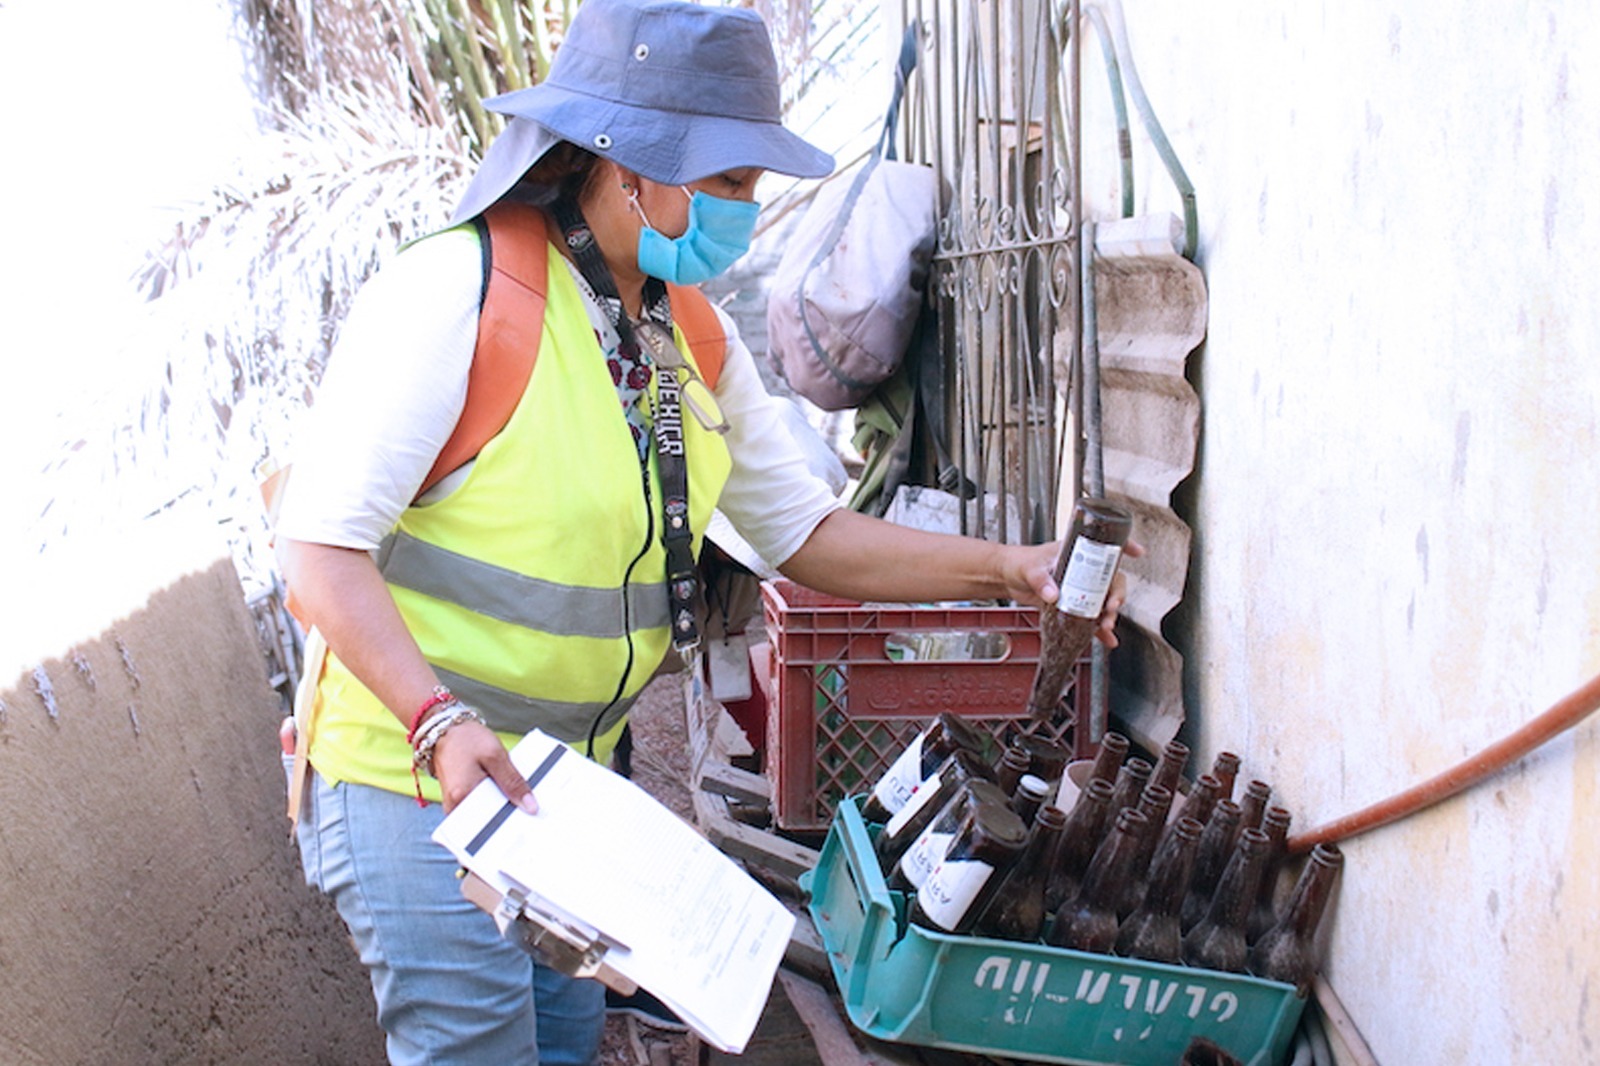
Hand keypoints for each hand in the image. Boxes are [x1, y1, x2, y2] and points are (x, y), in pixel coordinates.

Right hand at [430, 718, 539, 814]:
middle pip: (490, 820)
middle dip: (509, 812)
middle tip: (526, 801)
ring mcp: (455, 805)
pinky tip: (502, 788)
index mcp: (463, 796)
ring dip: (502, 804)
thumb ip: (513, 782)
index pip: (494, 822)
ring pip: (486, 814)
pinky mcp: (458, 801)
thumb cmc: (466, 739)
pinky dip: (493, 799)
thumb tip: (530, 807)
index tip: (532, 814)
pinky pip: (480, 806)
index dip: (514, 819)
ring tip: (513, 791)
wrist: (446, 731)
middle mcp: (455, 806)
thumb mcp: (496, 755)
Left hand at [1011, 538, 1145, 647]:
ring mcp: (1079, 587)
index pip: (1105, 546)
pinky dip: (1098, 630)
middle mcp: (1083, 570)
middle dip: (1117, 594)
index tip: (1138, 552)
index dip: (1124, 546)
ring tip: (1106, 626)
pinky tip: (1106, 639)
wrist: (1007, 578)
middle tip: (1112, 606)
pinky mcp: (1073, 604)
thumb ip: (1041, 581)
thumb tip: (1053, 594)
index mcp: (1076, 553)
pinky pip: (1090, 617)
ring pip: (1104, 600)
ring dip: (1109, 614)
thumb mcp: (1031, 569)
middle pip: (1111, 580)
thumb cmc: (1019, 563)